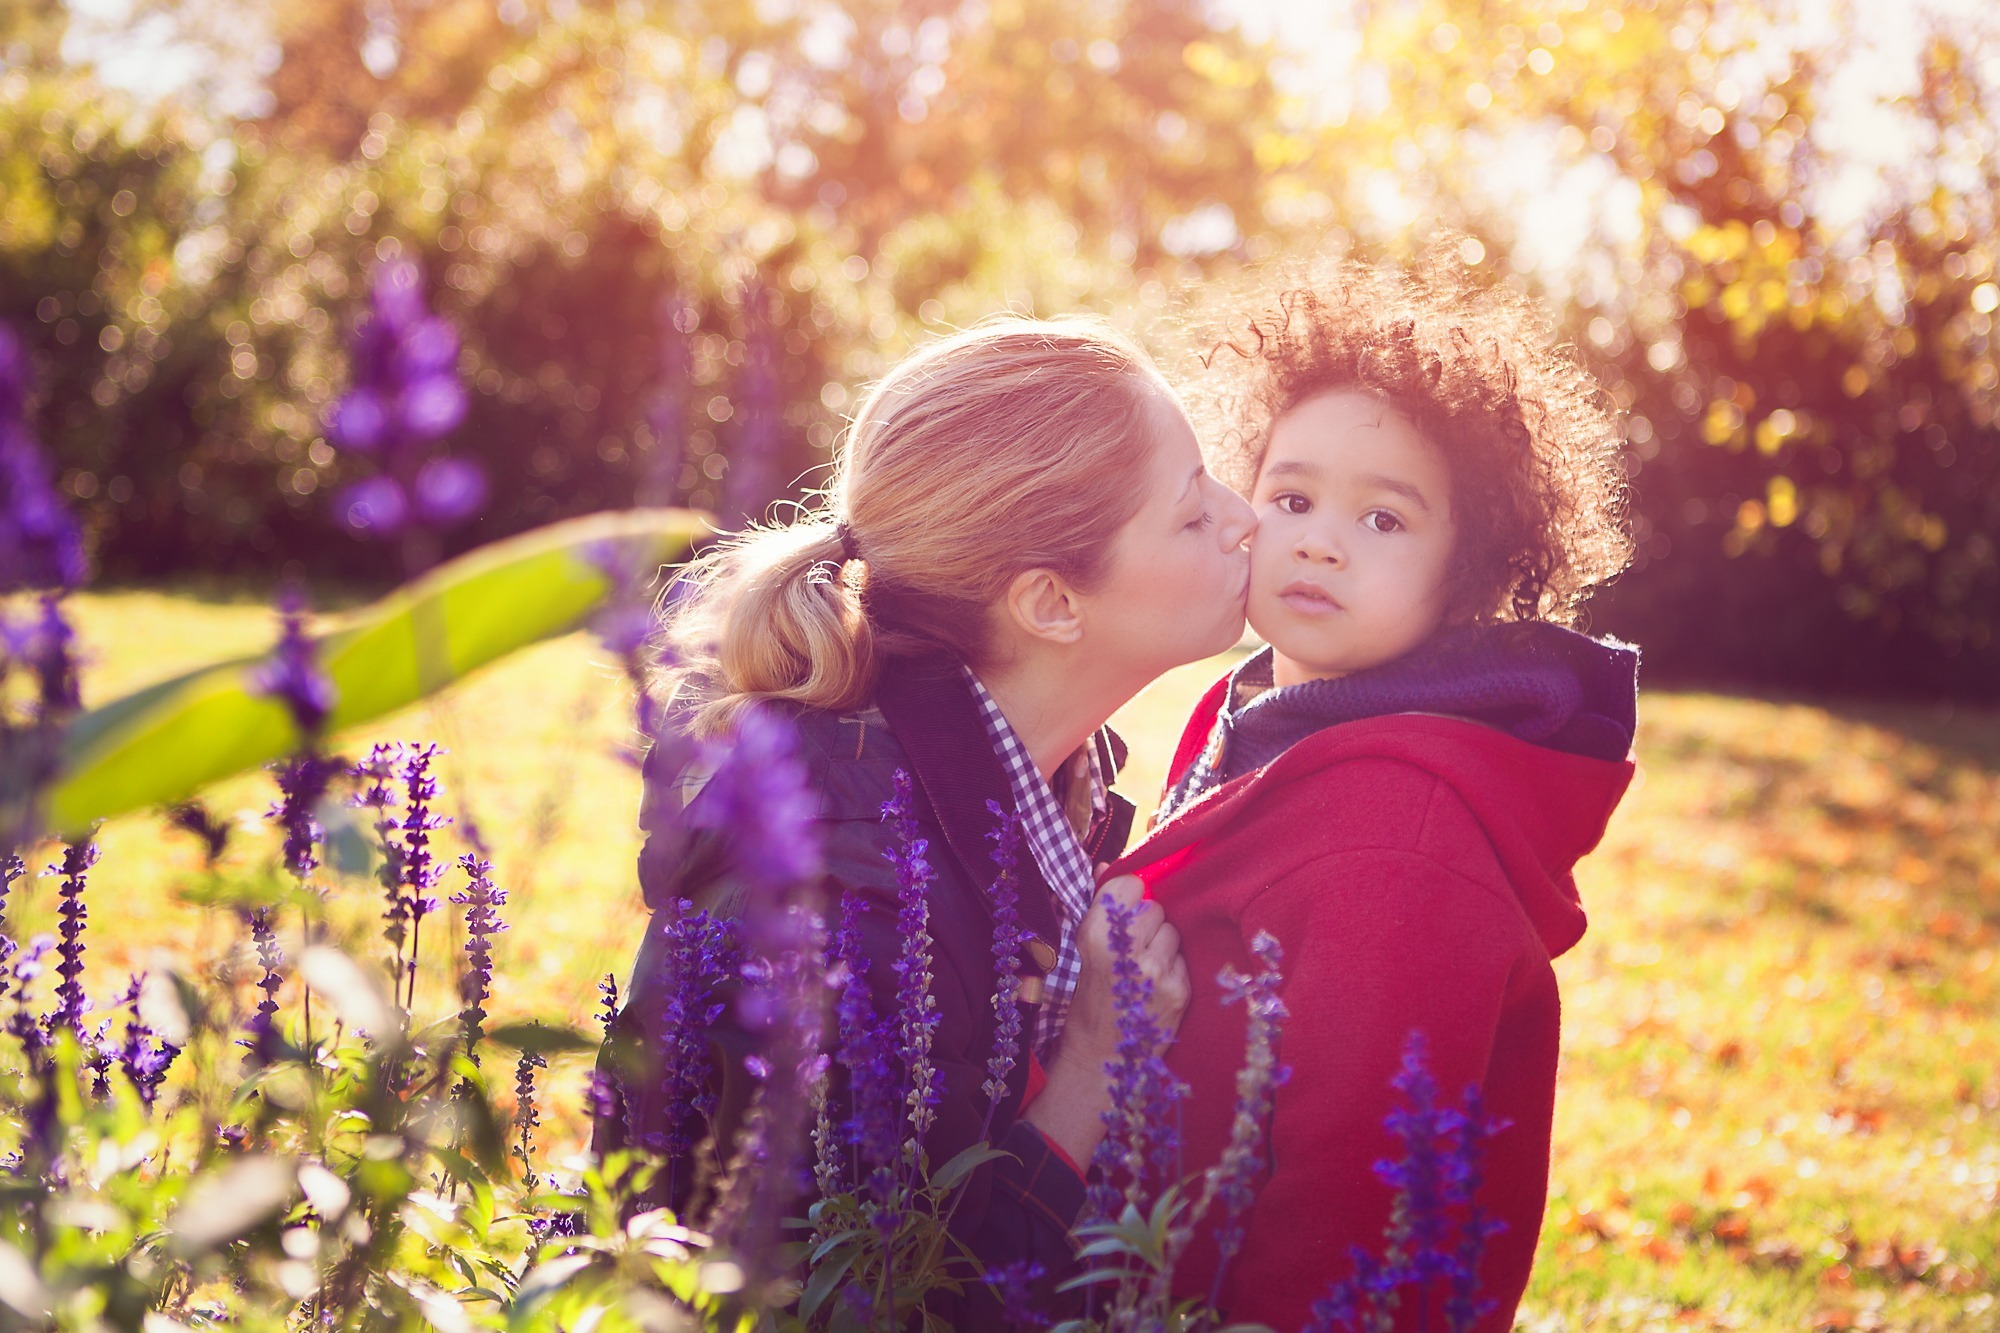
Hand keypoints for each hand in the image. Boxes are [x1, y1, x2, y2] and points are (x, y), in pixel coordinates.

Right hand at [1021, 876, 1190, 1167]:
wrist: (1101, 1059)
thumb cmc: (1088, 1002)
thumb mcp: (1083, 953)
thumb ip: (1100, 908)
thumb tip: (1107, 867)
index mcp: (1096, 937)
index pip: (1130, 885)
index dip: (1128, 897)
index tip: (1123, 911)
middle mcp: (1127, 951)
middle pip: (1154, 908)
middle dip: (1145, 923)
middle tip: (1131, 948)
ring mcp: (1156, 972)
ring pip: (1172, 931)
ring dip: (1161, 944)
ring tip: (1143, 969)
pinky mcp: (1179, 991)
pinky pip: (1183, 959)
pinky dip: (1172, 968)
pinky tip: (1154, 987)